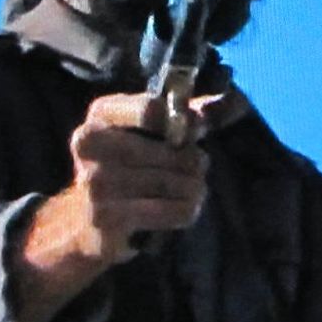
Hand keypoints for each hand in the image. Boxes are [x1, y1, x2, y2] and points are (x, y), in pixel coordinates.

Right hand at [24, 92, 209, 275]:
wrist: (85, 220)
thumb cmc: (130, 166)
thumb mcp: (154, 131)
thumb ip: (191, 114)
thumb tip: (236, 101)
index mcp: (101, 113)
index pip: (152, 109)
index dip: (184, 122)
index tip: (193, 132)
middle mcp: (90, 143)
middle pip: (170, 150)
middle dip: (194, 160)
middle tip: (198, 167)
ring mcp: (94, 183)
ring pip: (174, 183)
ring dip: (194, 187)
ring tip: (192, 188)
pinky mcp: (107, 218)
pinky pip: (173, 211)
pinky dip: (187, 209)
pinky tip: (184, 208)